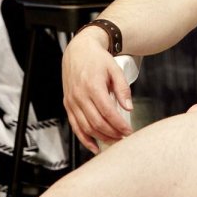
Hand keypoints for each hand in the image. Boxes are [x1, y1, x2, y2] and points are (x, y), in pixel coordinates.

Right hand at [62, 29, 133, 152]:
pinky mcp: (67, 105)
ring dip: (100, 138)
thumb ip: (123, 89)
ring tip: (113, 141)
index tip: (129, 131)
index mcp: (93, 87)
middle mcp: (80, 96)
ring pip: (85, 127)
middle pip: (96, 122)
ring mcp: (72, 102)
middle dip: (112, 134)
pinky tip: (94, 145)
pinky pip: (75, 126)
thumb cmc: (98, 59)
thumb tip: (129, 107)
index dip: (119, 125)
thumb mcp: (115, 70)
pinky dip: (84, 138)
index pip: (107, 112)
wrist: (78, 51)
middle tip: (123, 138)